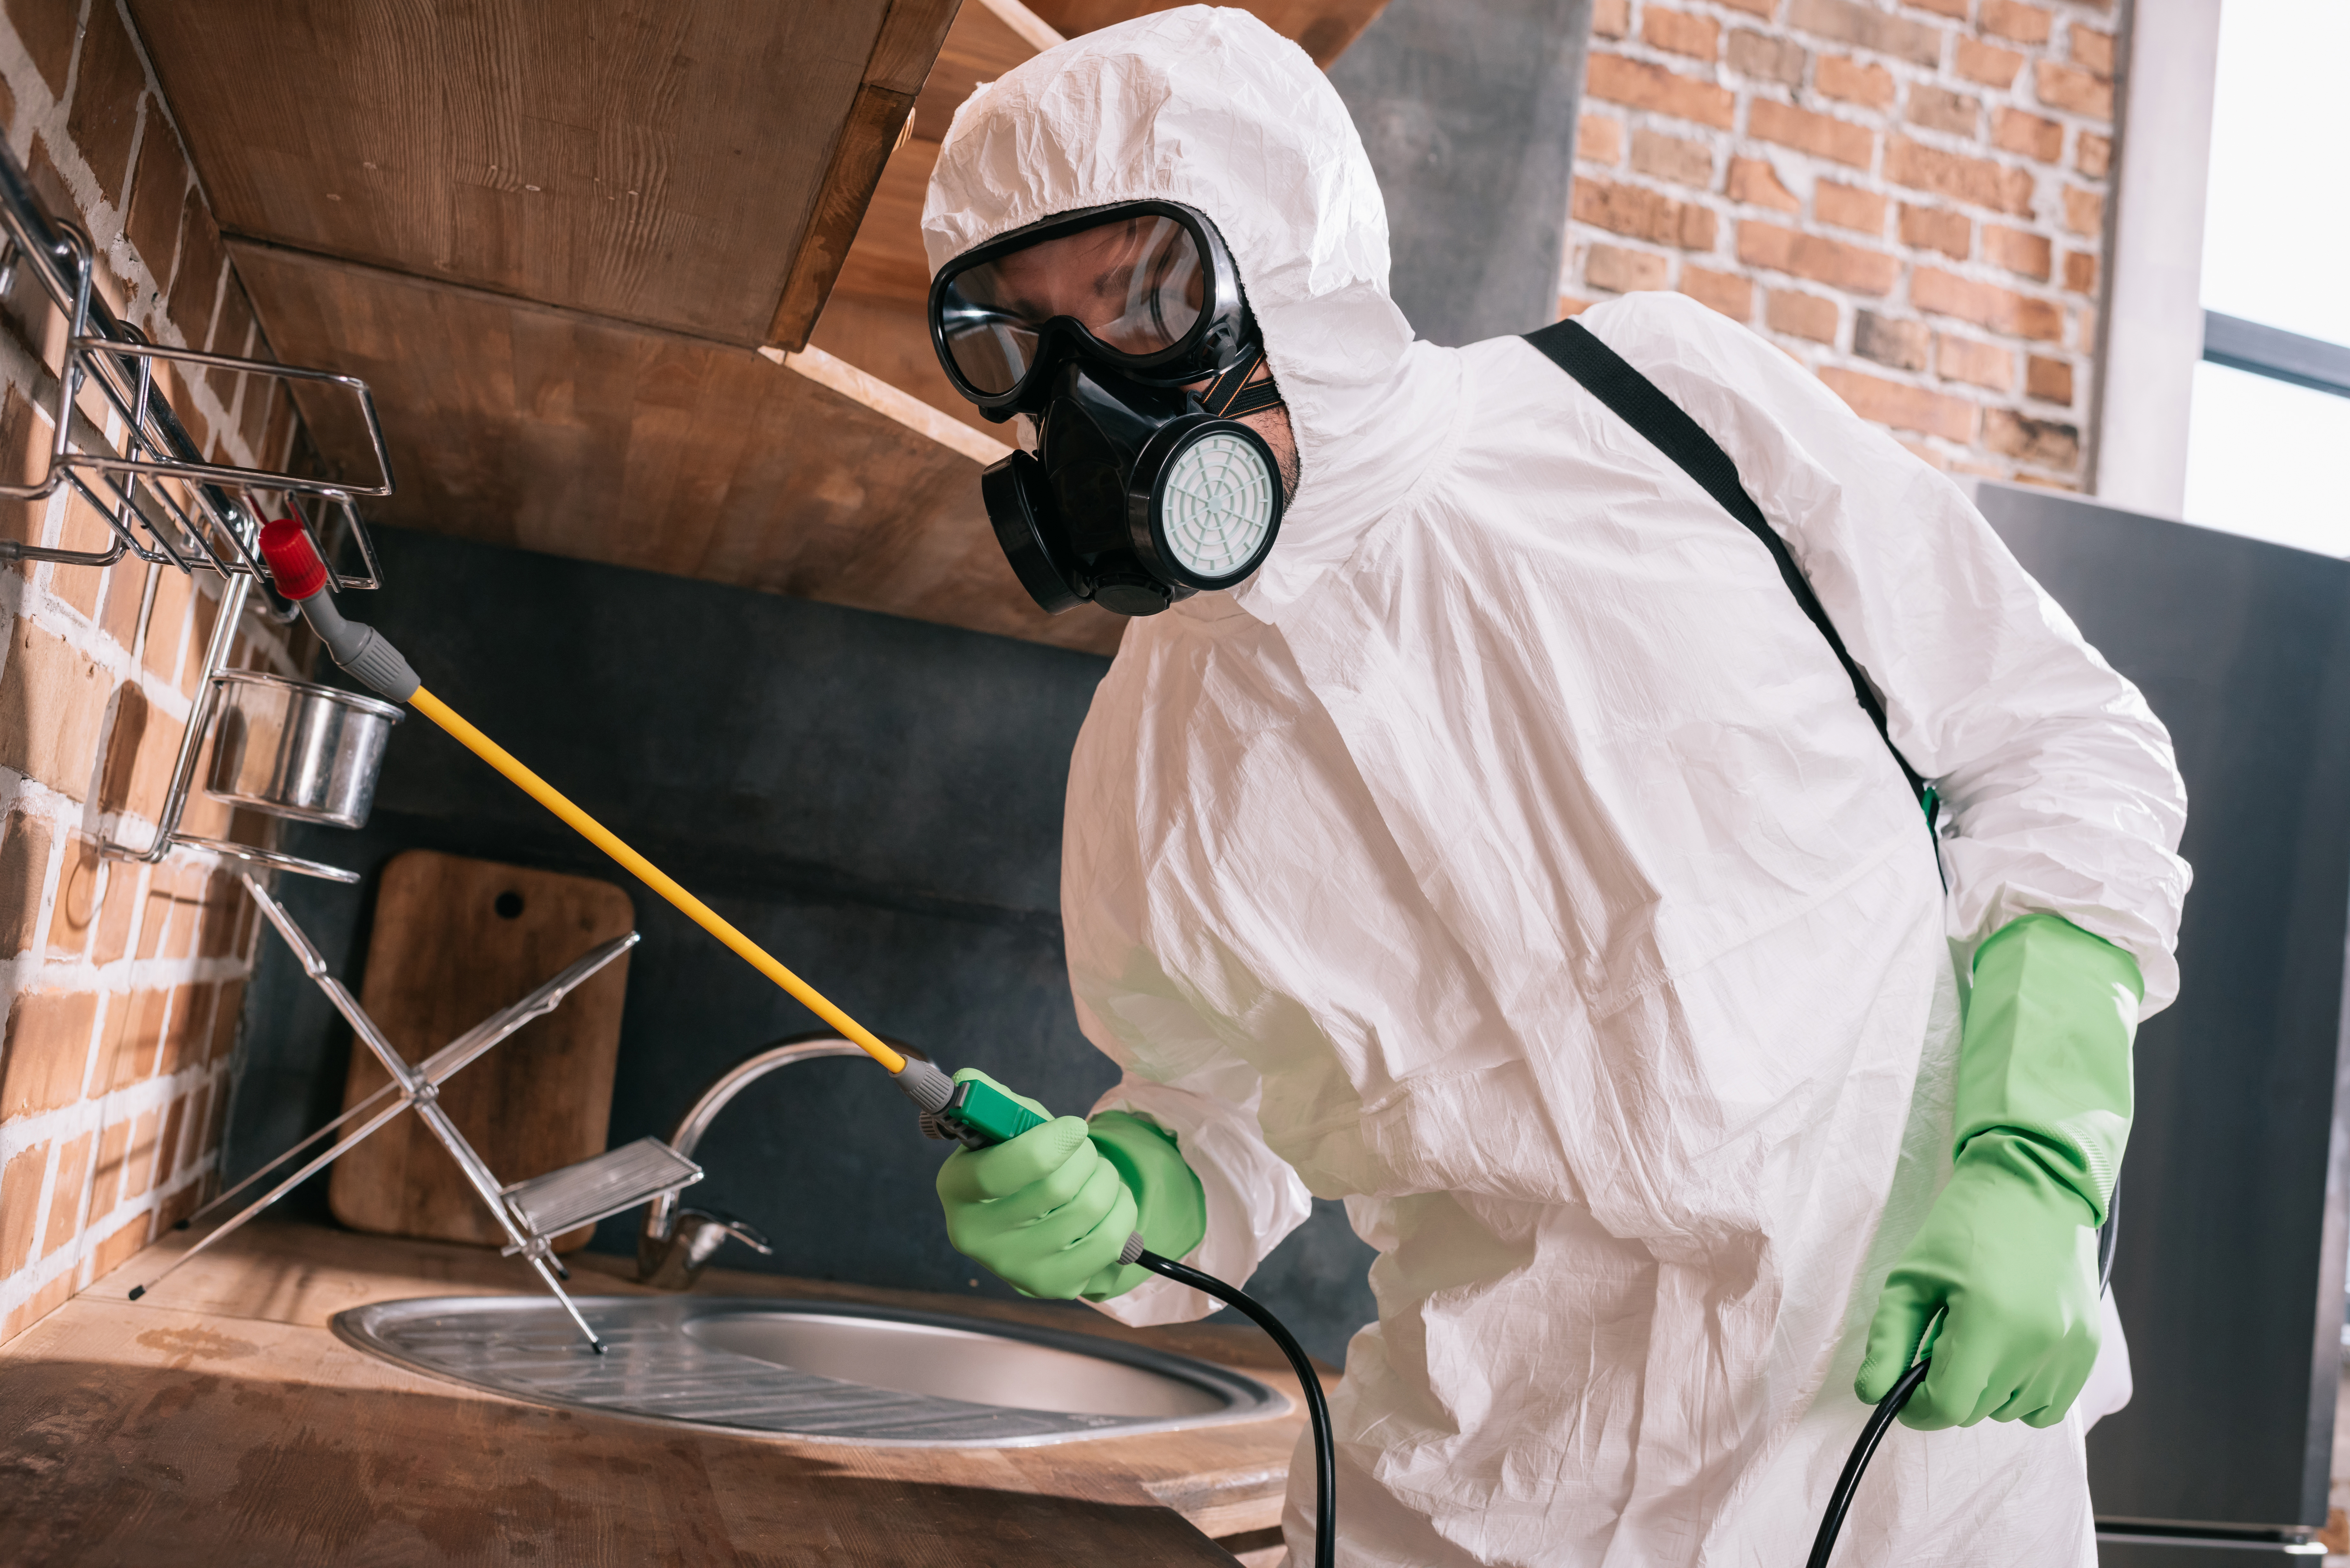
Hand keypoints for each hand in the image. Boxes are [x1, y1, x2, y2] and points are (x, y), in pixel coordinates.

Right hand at [935, 1070, 1137, 1298]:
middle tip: (1085, 1147)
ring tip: (1098, 1173)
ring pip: (1089, 1209)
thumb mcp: (1000, 1124)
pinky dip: (1122, 1211)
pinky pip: (1111, 1242)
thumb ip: (988, 1099)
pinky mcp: (1053, 1286)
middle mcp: (976, 1236)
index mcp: (956, 1188)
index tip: (1075, 1126)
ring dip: (1107, 1179)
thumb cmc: (1016, 1158)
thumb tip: (967, 1083)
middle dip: (1086, 1155)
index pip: (1002, 1171)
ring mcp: (1014, 1267)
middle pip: (1057, 1187)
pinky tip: (1109, 1202)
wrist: (1030, 1214)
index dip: (1051, 1143)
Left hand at [1857, 1131, 2103, 1428]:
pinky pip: (2048, 1407)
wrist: (2034, 1189)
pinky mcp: (2089, 1350)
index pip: (1949, 1406)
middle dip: (1948, 1387)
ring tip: (1979, 1335)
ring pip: (2011, 1411)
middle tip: (1942, 1340)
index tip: (1906, 1388)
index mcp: (1990, 1320)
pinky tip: (2009, 1352)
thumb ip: (1888, 1341)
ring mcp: (2071, 1350)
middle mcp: (2038, 1343)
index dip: (1918, 1407)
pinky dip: (2022, 1394)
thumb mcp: (1911, 1277)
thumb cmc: (1964, 1227)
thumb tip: (1870, 1395)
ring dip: (1985, 1389)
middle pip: (1977, 1410)